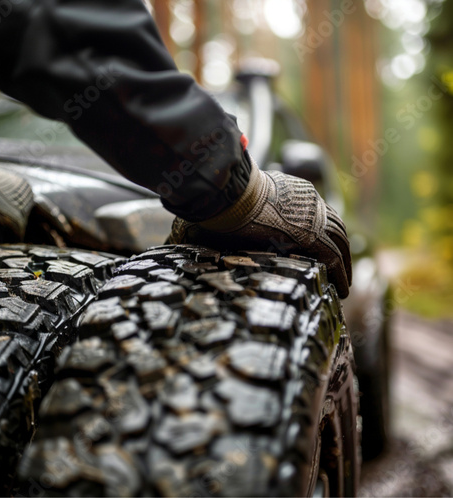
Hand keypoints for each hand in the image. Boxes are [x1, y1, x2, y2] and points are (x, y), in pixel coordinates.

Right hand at [167, 156, 351, 297]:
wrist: (229, 195)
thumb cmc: (224, 201)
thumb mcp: (237, 205)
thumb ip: (236, 215)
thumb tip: (194, 230)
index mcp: (293, 193)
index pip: (317, 212)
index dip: (324, 231)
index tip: (324, 247)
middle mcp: (308, 201)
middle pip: (335, 225)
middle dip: (341, 246)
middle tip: (341, 266)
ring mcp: (312, 217)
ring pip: (341, 242)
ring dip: (345, 263)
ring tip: (343, 284)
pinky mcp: (312, 234)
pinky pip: (335, 257)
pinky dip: (341, 273)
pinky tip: (342, 289)